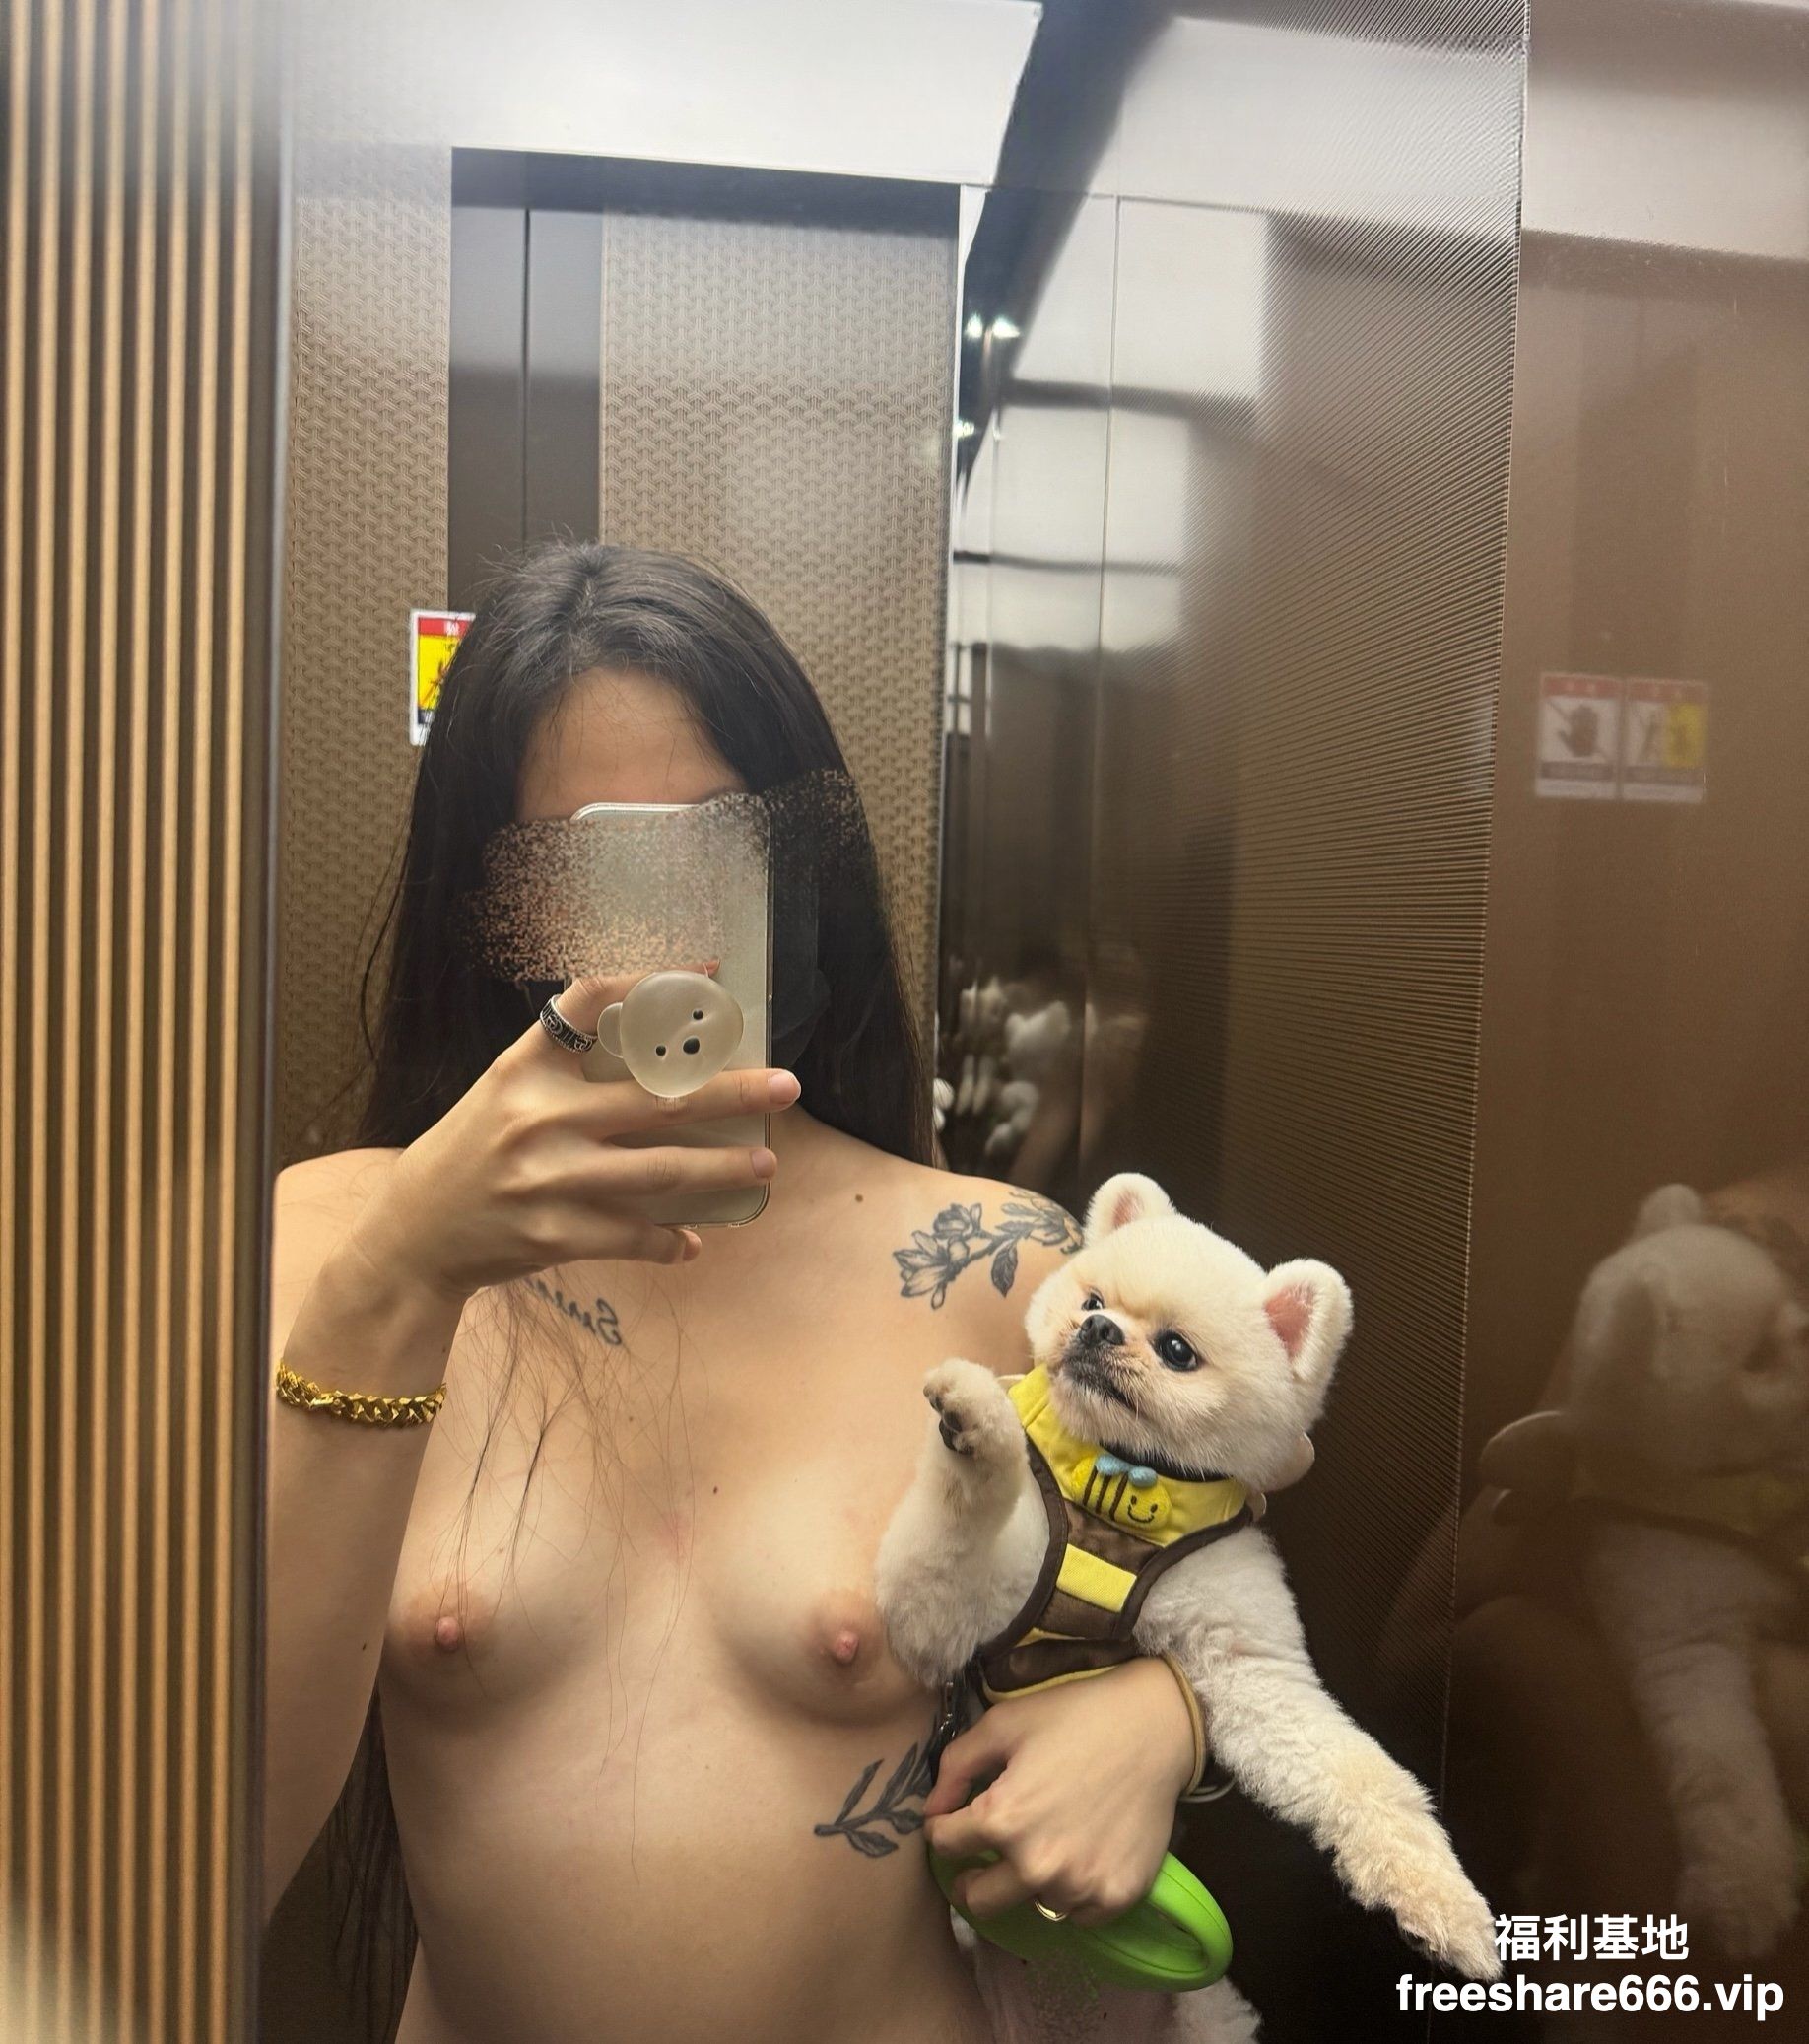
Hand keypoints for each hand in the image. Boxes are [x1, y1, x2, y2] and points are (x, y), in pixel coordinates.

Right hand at [349, 971, 800, 1301]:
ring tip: (764, 1164)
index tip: (710, 974)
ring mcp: (550, 1180)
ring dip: (720, 1169)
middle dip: (730, 1093)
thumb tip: (662, 1059)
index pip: (589, 1003)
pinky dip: (669, 1240)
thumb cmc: (470, 1152)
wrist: (414, 1234)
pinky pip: (633, 1236)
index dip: (652, 982)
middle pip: (656, 1099)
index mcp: (524, 1068)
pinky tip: (694, 1240)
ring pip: (659, 1173)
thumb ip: (566, 1066)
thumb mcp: (505, 1089)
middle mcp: (539, 1117)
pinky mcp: (555, 1235)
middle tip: (785, 1085)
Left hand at [922, 1655, 1196, 1925]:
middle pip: (979, 1899)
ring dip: (1029, 1883)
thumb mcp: (1003, 1724)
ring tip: (1046, 1844)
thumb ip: (956, 1766)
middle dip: (971, 1878)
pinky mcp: (1116, 1897)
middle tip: (982, 1859)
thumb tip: (933, 1810)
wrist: (1153, 1728)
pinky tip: (1080, 1855)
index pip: (945, 1844)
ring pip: (1032, 1905)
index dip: (942, 1829)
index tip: (952, 1823)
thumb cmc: (1074, 1717)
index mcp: (1002, 1819)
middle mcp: (1036, 1865)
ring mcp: (1078, 1886)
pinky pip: (1077, 1915)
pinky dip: (1073, 1893)